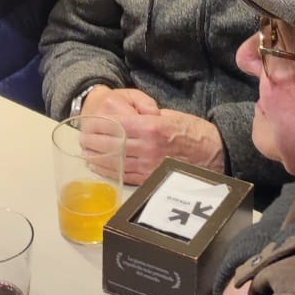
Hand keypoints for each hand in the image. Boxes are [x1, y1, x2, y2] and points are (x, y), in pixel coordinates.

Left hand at [87, 90, 223, 183]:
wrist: (214, 154)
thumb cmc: (192, 131)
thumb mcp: (169, 115)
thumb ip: (146, 117)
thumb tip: (125, 118)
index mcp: (152, 129)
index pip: (117, 127)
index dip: (99, 126)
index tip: (87, 124)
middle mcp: (148, 149)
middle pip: (112, 145)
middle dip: (93, 142)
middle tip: (81, 138)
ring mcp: (149, 167)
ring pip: (115, 163)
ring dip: (98, 158)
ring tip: (86, 152)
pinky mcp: (151, 179)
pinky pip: (125, 176)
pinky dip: (110, 171)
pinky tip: (100, 167)